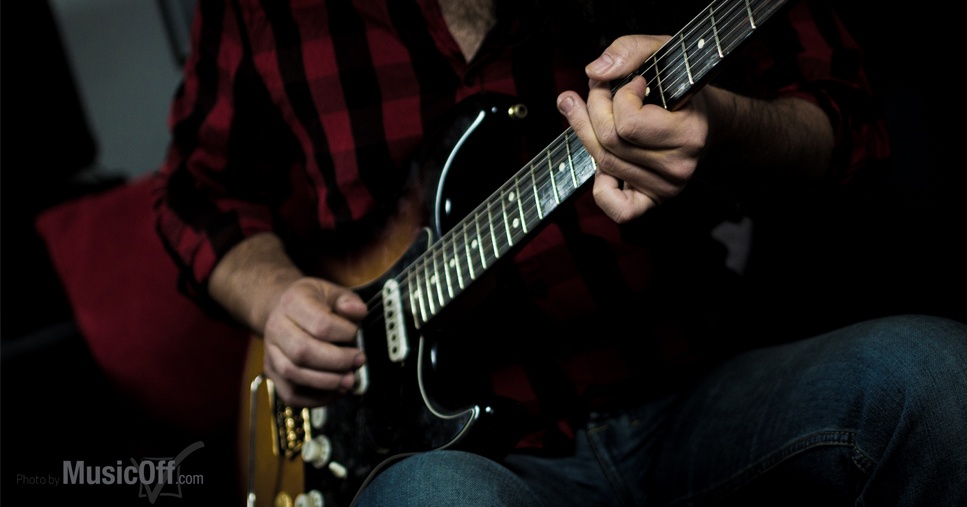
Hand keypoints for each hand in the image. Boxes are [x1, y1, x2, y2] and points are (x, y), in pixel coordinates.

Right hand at [262, 277, 367, 406]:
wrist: (285, 310)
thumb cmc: (314, 302)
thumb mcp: (333, 292)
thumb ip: (348, 301)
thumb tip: (358, 311)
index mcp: (293, 302)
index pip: (320, 324)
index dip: (344, 333)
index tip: (356, 334)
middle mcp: (276, 327)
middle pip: (303, 352)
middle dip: (337, 362)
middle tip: (358, 361)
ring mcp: (271, 351)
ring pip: (294, 374)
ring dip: (327, 382)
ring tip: (349, 380)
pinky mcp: (272, 372)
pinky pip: (290, 394)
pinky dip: (315, 398)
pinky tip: (335, 391)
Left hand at [557, 35, 710, 222]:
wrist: (710, 120)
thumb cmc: (682, 85)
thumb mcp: (663, 51)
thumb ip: (629, 50)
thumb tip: (595, 72)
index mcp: (690, 133)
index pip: (628, 124)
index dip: (616, 95)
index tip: (632, 81)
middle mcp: (680, 167)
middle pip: (610, 143)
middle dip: (593, 109)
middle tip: (597, 90)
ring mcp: (667, 188)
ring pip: (605, 163)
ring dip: (588, 133)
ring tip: (592, 111)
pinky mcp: (654, 201)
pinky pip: (618, 208)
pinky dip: (602, 187)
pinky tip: (603, 163)